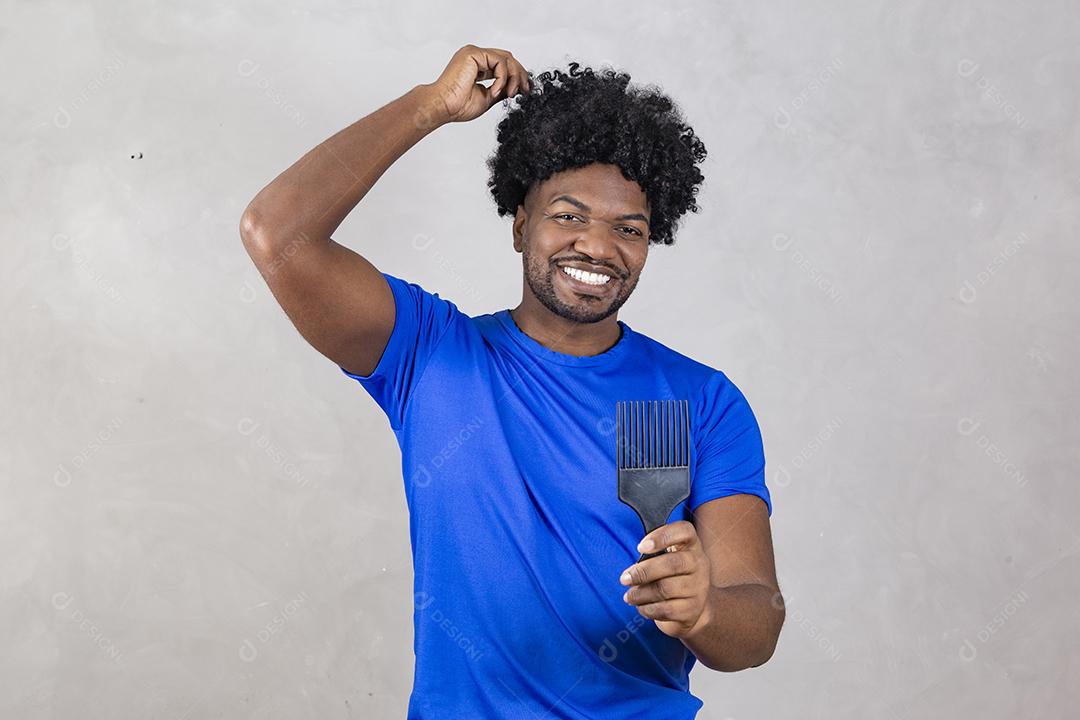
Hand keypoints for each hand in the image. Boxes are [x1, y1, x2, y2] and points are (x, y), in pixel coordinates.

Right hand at [420, 44, 530, 125]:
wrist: (444, 106)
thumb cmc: (458, 105)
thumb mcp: (488, 98)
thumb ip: (501, 90)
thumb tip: (515, 89)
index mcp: (477, 66)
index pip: (503, 64)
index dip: (517, 76)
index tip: (525, 90)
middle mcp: (476, 57)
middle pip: (508, 57)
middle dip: (520, 74)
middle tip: (525, 90)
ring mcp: (474, 53)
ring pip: (506, 58)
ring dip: (513, 77)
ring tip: (510, 94)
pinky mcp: (473, 53)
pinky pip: (499, 61)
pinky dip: (503, 77)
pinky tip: (496, 91)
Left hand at [619, 520, 712, 638]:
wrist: (693, 607)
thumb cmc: (671, 576)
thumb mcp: (666, 559)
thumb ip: (652, 556)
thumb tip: (631, 571)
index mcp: (691, 545)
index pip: (685, 531)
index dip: (662, 536)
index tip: (640, 547)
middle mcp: (699, 564)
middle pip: (672, 564)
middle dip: (643, 571)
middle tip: (624, 579)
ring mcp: (699, 588)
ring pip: (666, 589)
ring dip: (641, 593)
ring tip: (629, 596)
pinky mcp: (693, 610)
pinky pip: (666, 609)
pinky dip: (648, 608)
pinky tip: (640, 606)